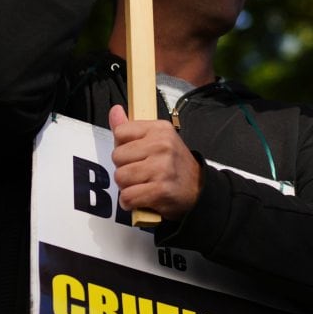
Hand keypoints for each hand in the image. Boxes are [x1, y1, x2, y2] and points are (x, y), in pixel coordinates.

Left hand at [110, 104, 202, 220]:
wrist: (197, 187)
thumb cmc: (173, 164)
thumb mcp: (156, 139)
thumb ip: (131, 128)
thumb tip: (115, 111)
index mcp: (160, 129)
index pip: (120, 132)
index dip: (123, 147)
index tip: (136, 154)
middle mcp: (162, 145)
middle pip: (117, 157)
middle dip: (124, 168)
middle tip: (141, 172)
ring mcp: (162, 168)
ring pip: (120, 177)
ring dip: (127, 186)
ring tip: (142, 184)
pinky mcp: (160, 190)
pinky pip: (127, 197)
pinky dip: (130, 202)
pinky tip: (142, 198)